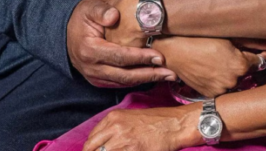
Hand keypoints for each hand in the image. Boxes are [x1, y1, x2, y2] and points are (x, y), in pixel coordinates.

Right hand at [66, 0, 177, 87]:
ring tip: (168, 75)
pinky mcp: (99, 80)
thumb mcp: (89, 8)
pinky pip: (121, 83)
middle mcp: (92, 68)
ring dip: (147, 79)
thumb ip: (102, 11)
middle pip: (125, 75)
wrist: (67, 31)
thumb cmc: (83, 17)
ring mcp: (95, 77)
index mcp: (90, 50)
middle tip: (171, 72)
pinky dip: (138, 80)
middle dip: (150, 74)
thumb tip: (114, 16)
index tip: (159, 56)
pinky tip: (154, 75)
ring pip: (125, 82)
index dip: (140, 57)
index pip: (120, 57)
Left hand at [82, 105, 200, 150]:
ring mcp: (122, 140)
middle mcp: (114, 127)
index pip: (91, 139)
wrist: (174, 125)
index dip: (90, 150)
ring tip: (123, 150)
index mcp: (112, 118)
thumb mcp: (129, 119)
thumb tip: (102, 145)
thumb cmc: (155, 122)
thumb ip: (113, 129)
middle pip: (91, 148)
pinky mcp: (132, 150)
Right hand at [153, 36, 265, 97]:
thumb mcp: (228, 35)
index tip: (254, 49)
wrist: (172, 49)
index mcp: (241, 65)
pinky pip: (222, 87)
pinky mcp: (209, 94)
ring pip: (234, 80)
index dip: (258, 53)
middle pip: (247, 71)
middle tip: (229, 51)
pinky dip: (219, 79)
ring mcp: (220, 90)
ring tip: (217, 59)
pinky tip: (210, 68)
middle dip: (243, 62)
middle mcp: (233, 81)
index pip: (261, 61)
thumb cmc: (199, 37)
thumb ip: (254, 41)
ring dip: (231, 72)